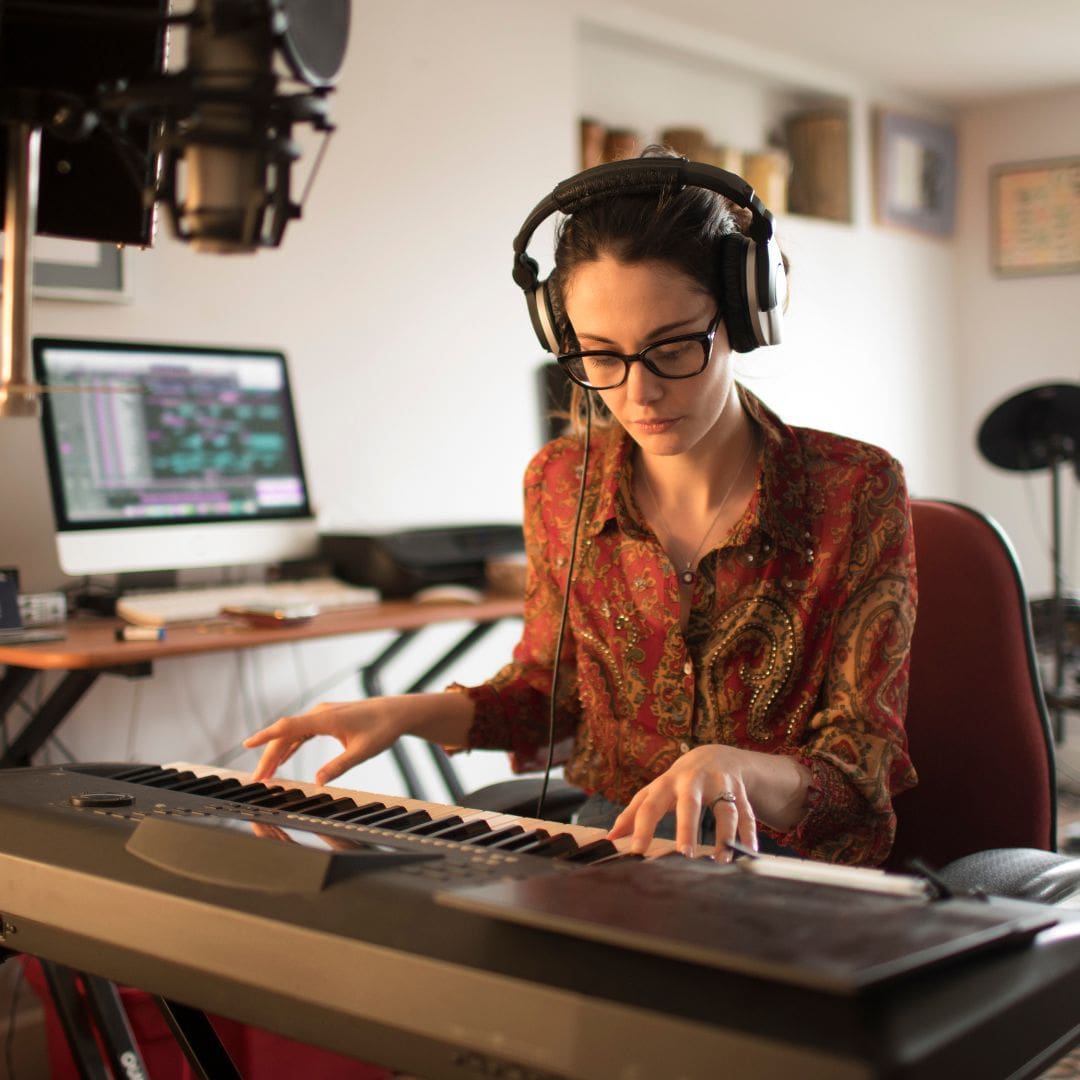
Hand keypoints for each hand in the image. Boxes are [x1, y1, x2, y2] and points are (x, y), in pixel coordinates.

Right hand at [243, 690, 475, 786]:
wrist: (397, 712)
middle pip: (285, 735)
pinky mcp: (328, 720)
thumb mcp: (362, 752)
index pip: (287, 727)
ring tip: (265, 776)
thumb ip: (339, 766)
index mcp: (324, 719)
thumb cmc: (382, 730)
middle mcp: (319, 714)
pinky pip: (302, 733)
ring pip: (292, 734)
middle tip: (257, 780)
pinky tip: (283, 760)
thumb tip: (318, 782)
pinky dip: (291, 747)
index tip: (246, 744)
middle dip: (268, 757)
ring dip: (278, 753)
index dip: (265, 736)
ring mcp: (323, 716)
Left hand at [607, 745, 759, 860]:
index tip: (636, 853)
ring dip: (724, 835)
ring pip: (724, 810)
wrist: (716, 756)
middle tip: (683, 853)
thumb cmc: (677, 782)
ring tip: (721, 861)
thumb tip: (609, 838)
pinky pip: (747, 814)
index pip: (650, 806)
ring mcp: (719, 785)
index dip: (641, 828)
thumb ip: (633, 814)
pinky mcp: (740, 791)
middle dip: (687, 827)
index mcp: (666, 784)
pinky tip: (748, 853)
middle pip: (689, 804)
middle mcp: (693, 782)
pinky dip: (749, 834)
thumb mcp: (655, 792)